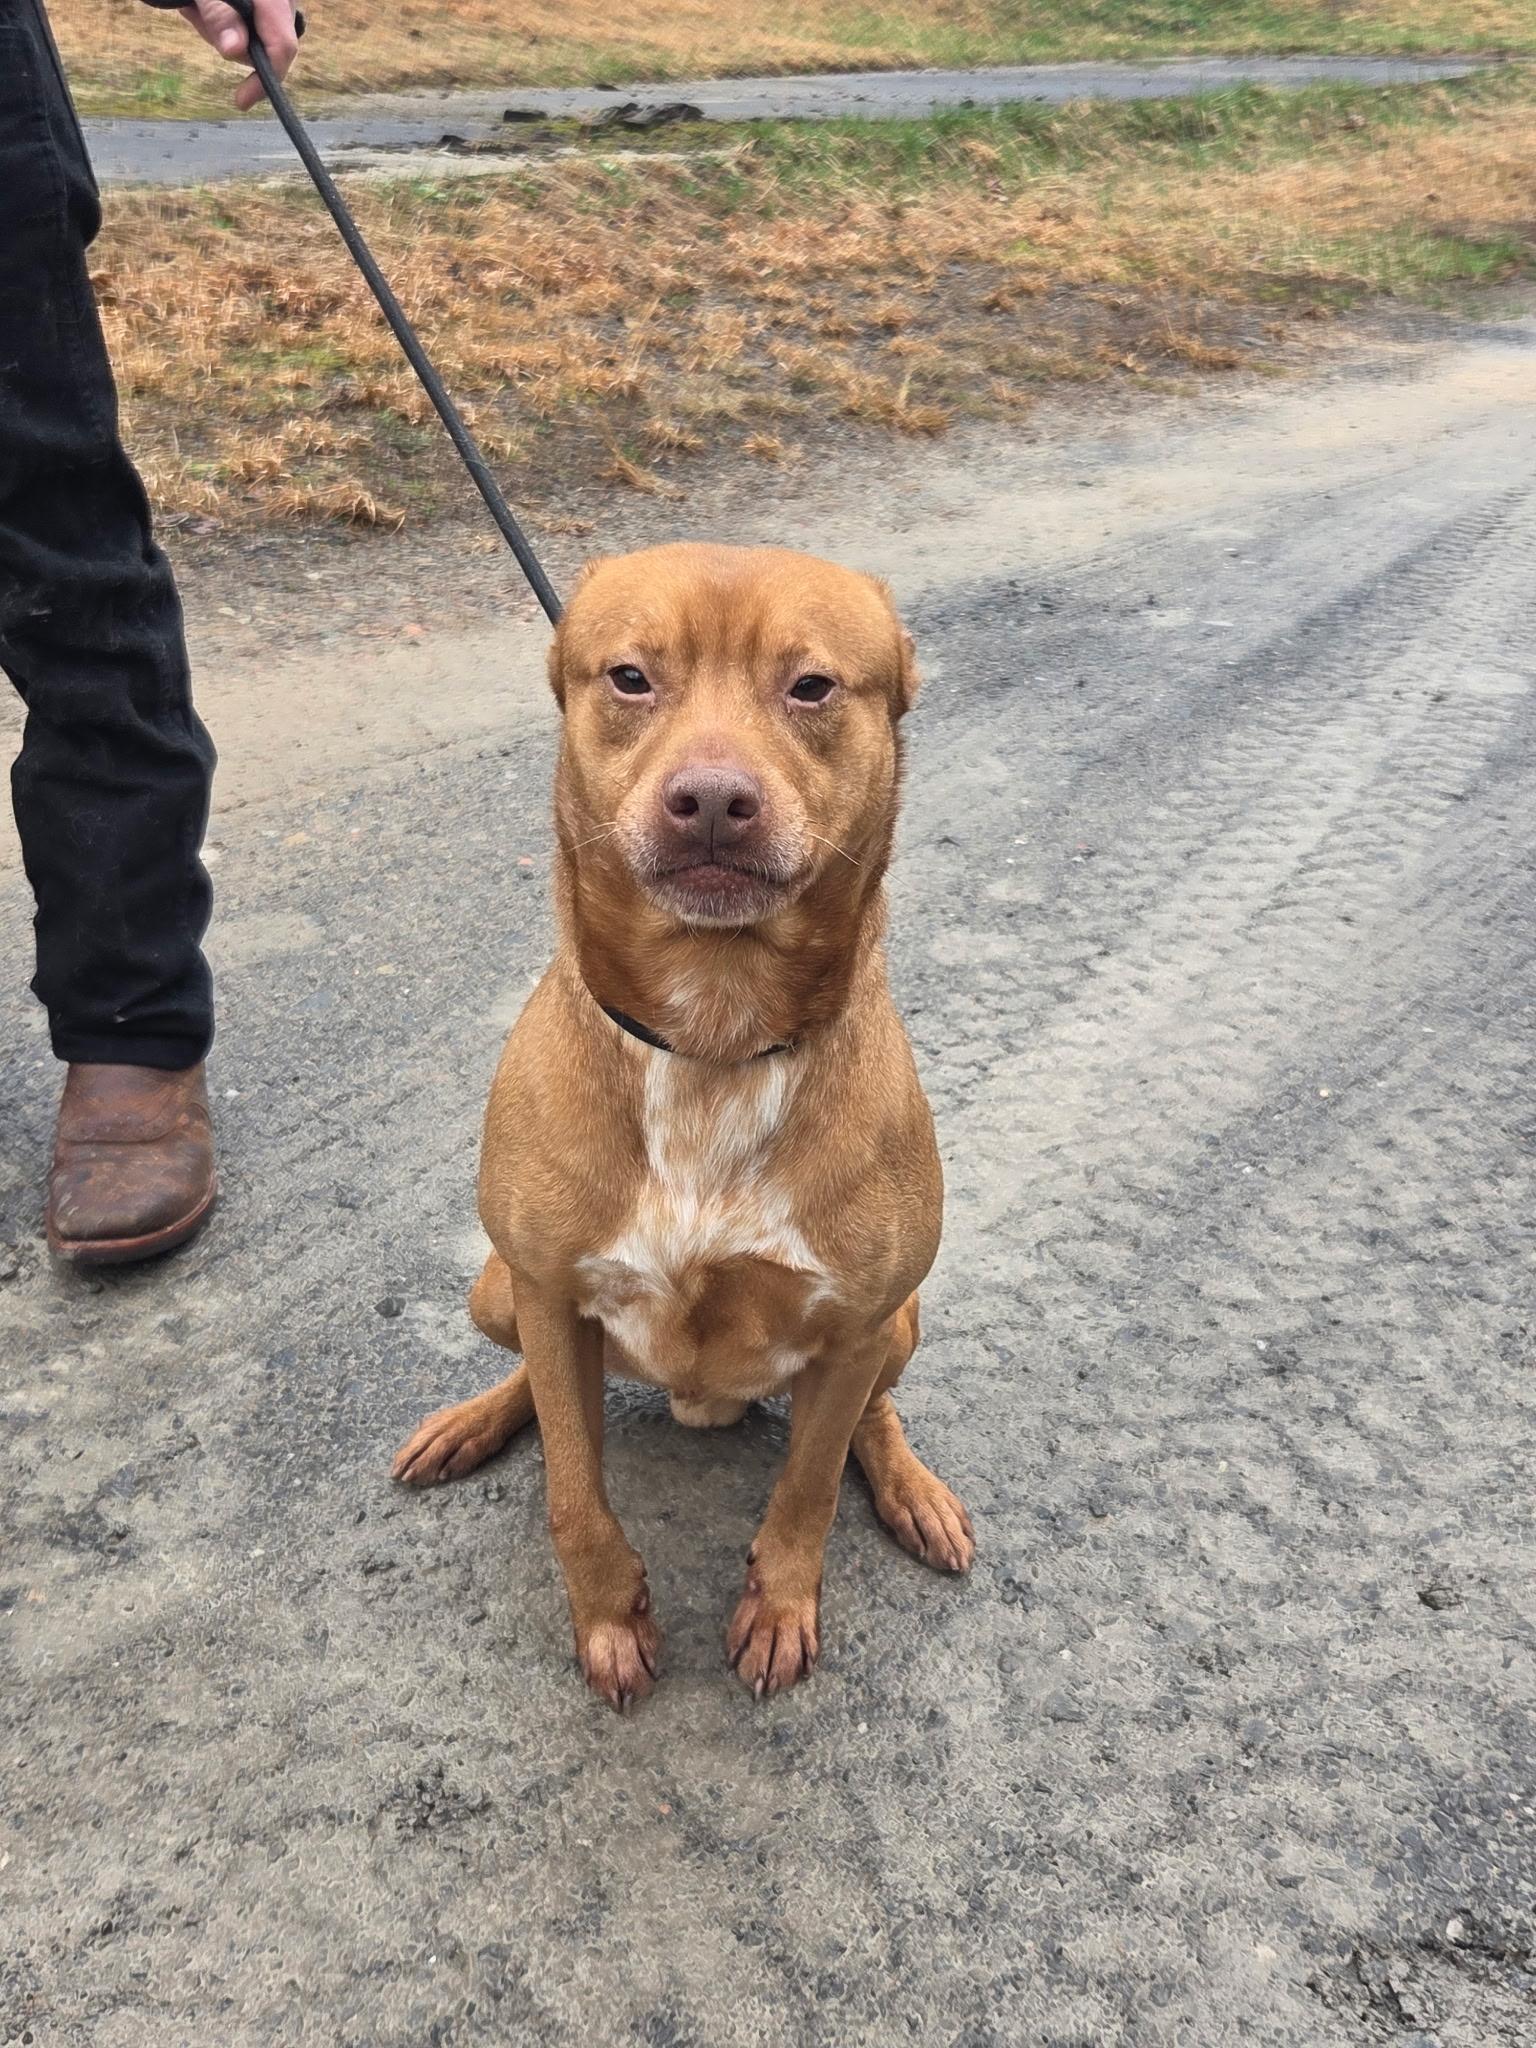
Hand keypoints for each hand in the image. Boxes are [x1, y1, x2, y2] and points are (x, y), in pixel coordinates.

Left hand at [177, 0, 300, 111]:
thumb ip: (219, 16)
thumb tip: (235, 51)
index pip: (282, 46)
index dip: (265, 79)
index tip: (241, 100)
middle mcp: (281, 0)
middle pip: (270, 44)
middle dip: (234, 43)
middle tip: (198, 15)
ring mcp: (278, 3)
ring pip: (257, 37)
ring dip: (224, 28)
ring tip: (199, 5)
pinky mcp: (268, 7)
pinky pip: (252, 25)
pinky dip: (227, 20)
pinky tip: (206, 4)